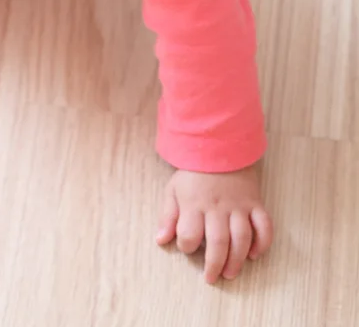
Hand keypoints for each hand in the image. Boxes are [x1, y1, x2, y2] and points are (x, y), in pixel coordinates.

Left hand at [156, 165, 272, 283]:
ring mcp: (238, 205)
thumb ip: (167, 216)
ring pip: (242, 238)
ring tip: (231, 273)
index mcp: (194, 204)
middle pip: (218, 242)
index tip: (188, 247)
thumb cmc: (194, 172)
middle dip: (215, 265)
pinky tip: (255, 255)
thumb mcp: (173, 189)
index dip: (186, 246)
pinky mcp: (255, 203)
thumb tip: (160, 240)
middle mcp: (217, 207)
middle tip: (212, 278)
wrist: (220, 146)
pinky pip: (264, 225)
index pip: (189, 234)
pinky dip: (263, 242)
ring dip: (237, 259)